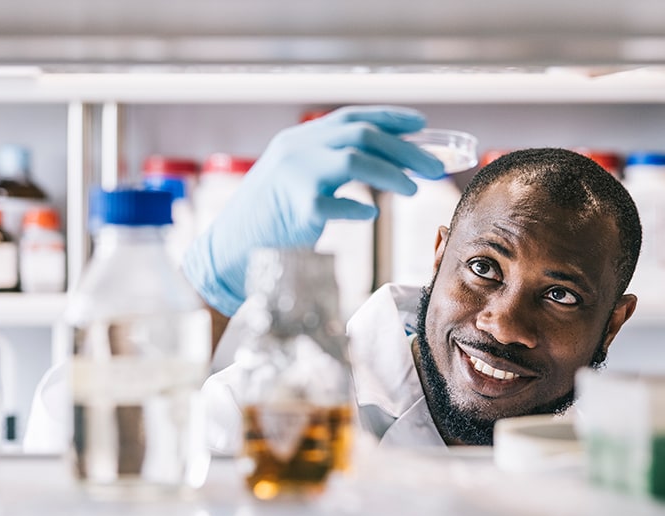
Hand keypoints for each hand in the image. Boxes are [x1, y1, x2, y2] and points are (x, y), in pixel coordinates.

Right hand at [182, 105, 444, 316]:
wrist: (229, 249)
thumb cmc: (267, 219)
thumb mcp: (291, 177)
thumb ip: (326, 164)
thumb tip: (381, 161)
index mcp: (297, 140)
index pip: (350, 117)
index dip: (389, 118)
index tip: (420, 123)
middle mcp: (295, 150)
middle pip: (362, 136)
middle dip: (405, 149)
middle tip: (434, 167)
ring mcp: (295, 177)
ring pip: (356, 160)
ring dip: (393, 174)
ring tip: (415, 189)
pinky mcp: (297, 209)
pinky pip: (339, 204)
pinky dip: (359, 209)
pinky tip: (370, 215)